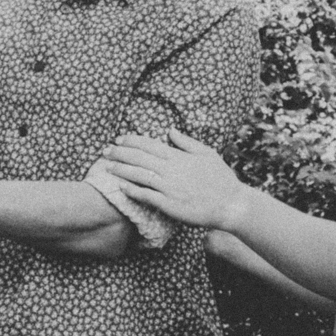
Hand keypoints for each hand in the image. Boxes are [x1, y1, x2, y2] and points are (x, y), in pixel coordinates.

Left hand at [102, 129, 250, 230]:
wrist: (230, 204)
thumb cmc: (221, 179)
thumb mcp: (207, 153)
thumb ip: (186, 142)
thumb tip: (170, 130)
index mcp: (179, 157)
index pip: (149, 144)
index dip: (131, 141)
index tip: (118, 139)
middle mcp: (171, 170)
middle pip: (139, 158)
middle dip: (120, 153)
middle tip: (105, 151)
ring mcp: (169, 187)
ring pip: (139, 175)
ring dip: (121, 170)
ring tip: (108, 167)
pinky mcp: (169, 204)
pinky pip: (146, 196)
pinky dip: (133, 191)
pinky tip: (121, 187)